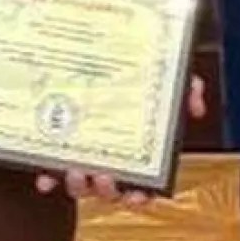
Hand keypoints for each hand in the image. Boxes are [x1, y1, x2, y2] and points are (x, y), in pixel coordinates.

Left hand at [36, 76, 208, 206]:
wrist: (93, 43)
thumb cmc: (131, 66)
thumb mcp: (164, 75)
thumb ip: (186, 88)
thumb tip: (195, 106)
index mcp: (136, 149)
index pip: (142, 184)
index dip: (140, 197)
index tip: (138, 196)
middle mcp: (108, 155)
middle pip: (108, 188)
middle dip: (106, 190)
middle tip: (104, 177)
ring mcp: (80, 153)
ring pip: (79, 184)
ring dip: (77, 186)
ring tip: (75, 172)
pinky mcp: (55, 145)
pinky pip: (49, 169)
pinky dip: (47, 177)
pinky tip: (44, 177)